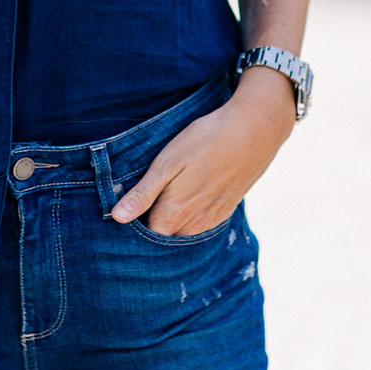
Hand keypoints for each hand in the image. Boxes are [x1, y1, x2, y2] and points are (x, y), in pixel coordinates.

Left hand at [110, 72, 296, 235]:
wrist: (253, 131)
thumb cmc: (205, 141)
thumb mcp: (167, 162)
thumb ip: (143, 194)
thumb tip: (117, 218)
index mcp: (174, 214)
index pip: (145, 237)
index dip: (133, 226)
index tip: (125, 210)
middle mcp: (193, 224)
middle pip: (164, 237)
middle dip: (151, 226)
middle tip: (142, 201)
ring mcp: (212, 219)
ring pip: (183, 232)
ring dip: (171, 221)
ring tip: (163, 197)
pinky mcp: (225, 210)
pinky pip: (200, 224)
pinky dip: (189, 217)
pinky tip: (187, 195)